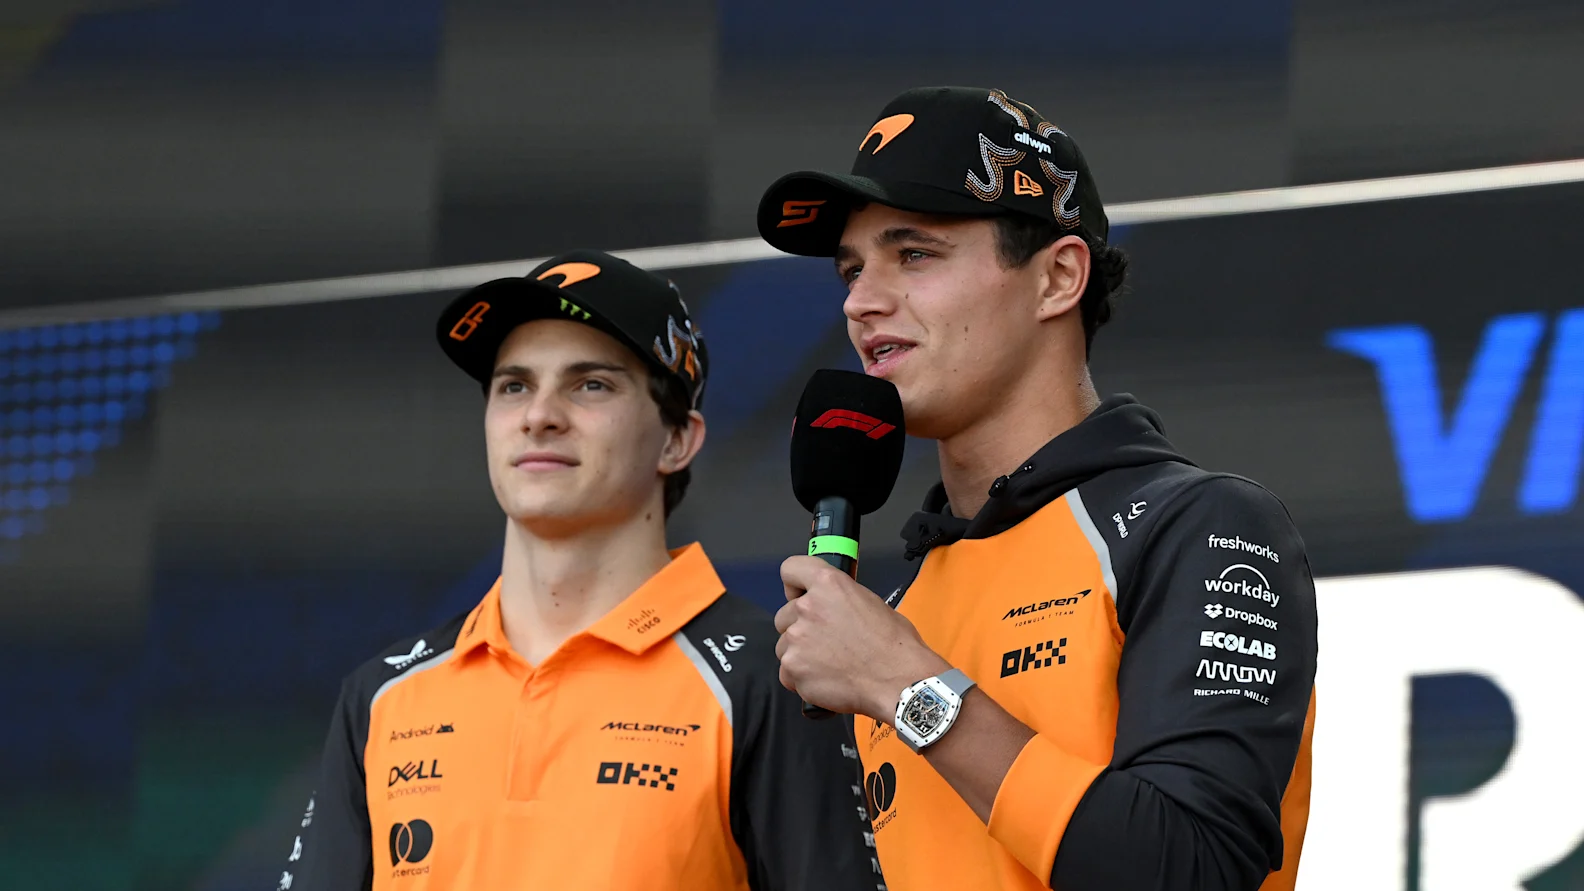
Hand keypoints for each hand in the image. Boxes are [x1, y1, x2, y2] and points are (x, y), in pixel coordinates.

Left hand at [774, 555, 949, 721]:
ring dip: (800, 654)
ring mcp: (796, 639)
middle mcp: (807, 607)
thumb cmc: (894, 645)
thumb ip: (839, 600)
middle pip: (785, 615)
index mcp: (828, 585)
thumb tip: (832, 608)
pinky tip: (826, 679)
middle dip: (800, 627)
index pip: (791, 569)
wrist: (898, 681)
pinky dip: (802, 678)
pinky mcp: (793, 668)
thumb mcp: (871, 603)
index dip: (794, 585)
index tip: (798, 594)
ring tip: (830, 664)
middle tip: (826, 641)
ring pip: (785, 646)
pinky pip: (787, 673)